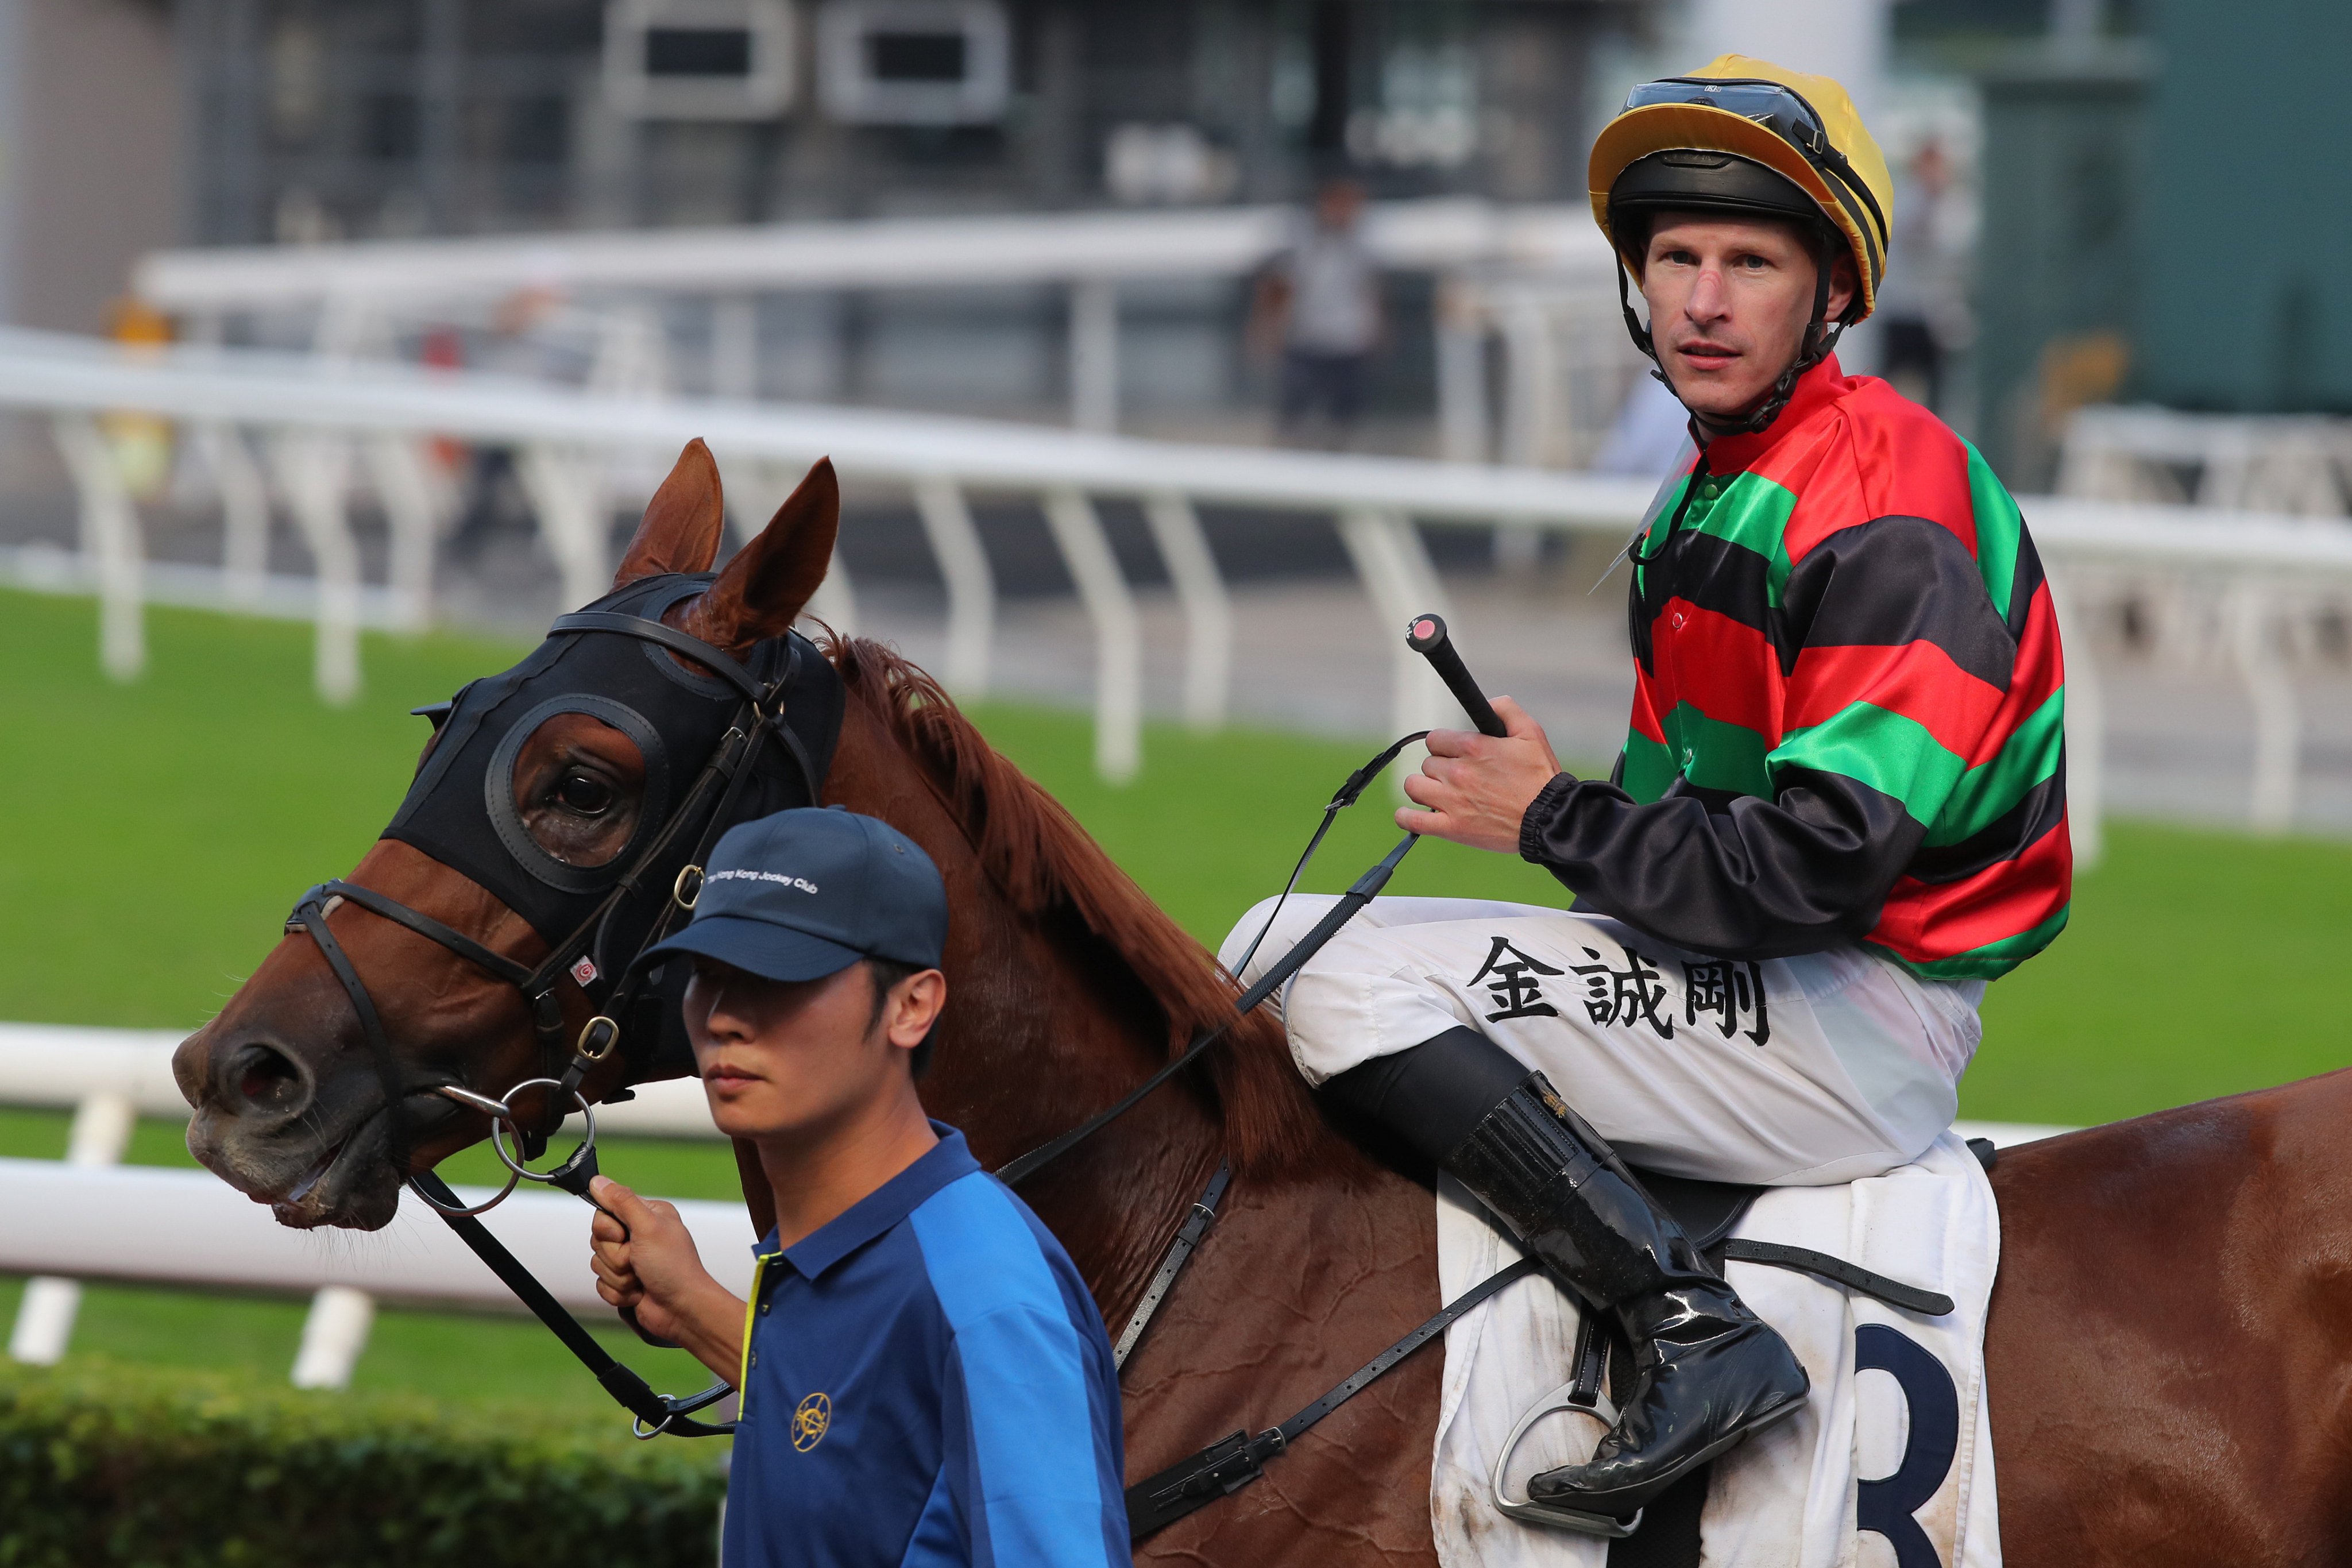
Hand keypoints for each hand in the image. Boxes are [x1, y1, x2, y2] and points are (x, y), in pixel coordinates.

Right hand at [589, 1174, 742, 1380]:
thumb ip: (622, 1202)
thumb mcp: (648, 1227)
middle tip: (638, 1260)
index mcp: (646, 1215)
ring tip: (642, 1278)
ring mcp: (630, 1260)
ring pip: (598, 1264)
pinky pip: (602, 1285)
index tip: (623, 1236)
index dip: (608, 1229)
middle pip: (598, 1239)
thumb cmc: (674, 1268)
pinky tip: (638, 1293)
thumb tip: (598, 1181)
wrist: (682, 1310)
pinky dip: (619, 1293)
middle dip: (616, 1256)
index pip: (604, 1212)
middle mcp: (637, 1235)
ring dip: (619, 1277)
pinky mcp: (624, 1283)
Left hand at [1397, 696, 1564, 853]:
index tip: (1456, 754)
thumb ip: (1507, 710)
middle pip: (1427, 763)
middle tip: (1459, 777)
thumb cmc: (1541, 778)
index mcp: (1473, 747)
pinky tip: (1411, 813)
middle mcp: (1458, 773)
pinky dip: (1406, 817)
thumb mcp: (1531, 733)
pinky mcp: (1451, 828)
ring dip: (1424, 788)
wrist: (1550, 819)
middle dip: (1441, 768)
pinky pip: (1411, 820)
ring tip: (1439, 793)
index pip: (1435, 739)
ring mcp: (1452, 801)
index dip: (1445, 745)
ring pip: (1414, 786)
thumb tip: (1489, 702)